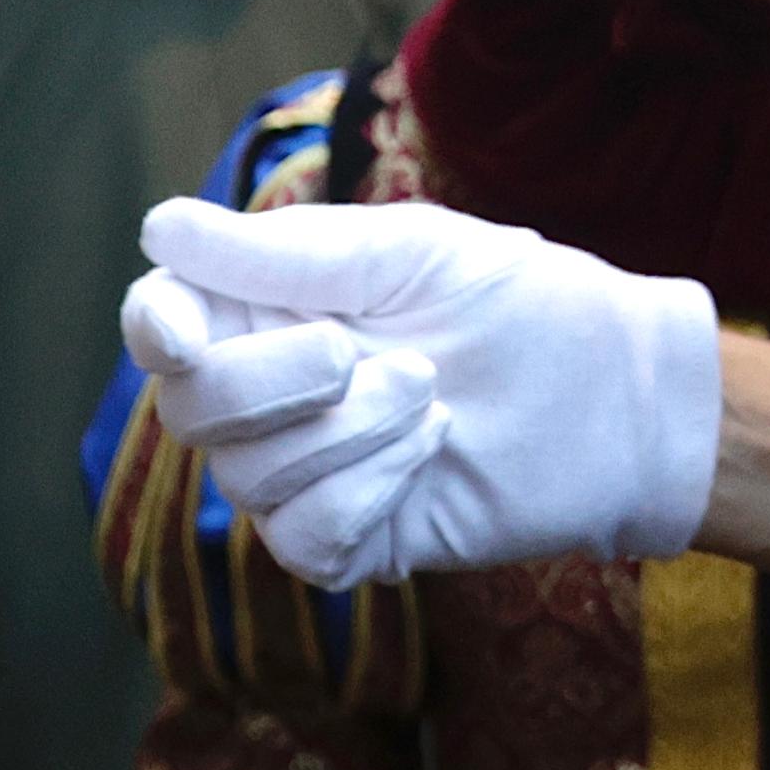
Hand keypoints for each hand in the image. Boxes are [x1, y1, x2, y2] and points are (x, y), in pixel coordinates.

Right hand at [123, 195, 722, 584]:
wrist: (615, 395)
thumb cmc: (516, 301)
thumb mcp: (403, 253)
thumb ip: (281, 256)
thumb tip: (158, 228)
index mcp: (272, 308)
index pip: (162, 325)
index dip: (155, 328)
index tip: (186, 331)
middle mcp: (270, 394)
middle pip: (187, 409)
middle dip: (271, 381)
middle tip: (363, 352)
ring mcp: (305, 474)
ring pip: (247, 477)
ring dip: (348, 431)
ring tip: (430, 393)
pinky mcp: (350, 541)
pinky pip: (304, 536)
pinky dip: (370, 488)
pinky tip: (431, 452)